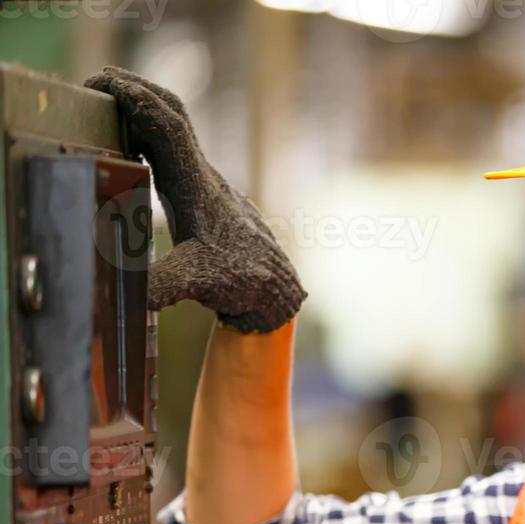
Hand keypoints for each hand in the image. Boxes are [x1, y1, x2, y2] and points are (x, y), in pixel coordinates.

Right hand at [83, 66, 306, 333]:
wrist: (278, 290)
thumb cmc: (246, 281)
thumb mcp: (197, 281)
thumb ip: (159, 285)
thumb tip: (125, 293)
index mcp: (197, 187)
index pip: (168, 126)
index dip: (136, 99)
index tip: (102, 82)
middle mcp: (203, 177)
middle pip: (173, 114)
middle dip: (136, 90)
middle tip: (97, 81)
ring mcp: (206, 185)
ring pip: (174, 132)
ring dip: (141, 113)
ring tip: (104, 107)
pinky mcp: (205, 197)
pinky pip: (175, 154)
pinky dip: (149, 139)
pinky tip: (129, 148)